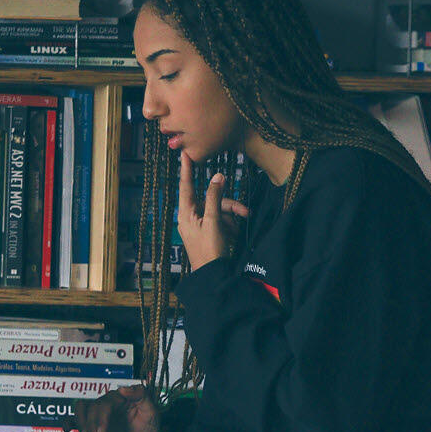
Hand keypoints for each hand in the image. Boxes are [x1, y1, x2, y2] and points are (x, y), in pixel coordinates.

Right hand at [74, 385, 169, 431]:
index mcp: (121, 398)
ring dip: (82, 423)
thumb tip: (123, 388)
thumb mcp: (152, 412)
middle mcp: (109, 403)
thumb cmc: (150, 430)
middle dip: (92, 424)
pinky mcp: (93, 424)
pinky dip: (71, 422)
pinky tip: (71, 431)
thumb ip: (142, 396)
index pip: (106, 402)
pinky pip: (77, 418)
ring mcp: (100, 414)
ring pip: (82, 409)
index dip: (101, 416)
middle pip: (93, 407)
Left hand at [175, 152, 249, 269]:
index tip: (185, 154)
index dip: (186, 169)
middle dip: (229, 205)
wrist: (214, 277)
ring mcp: (201, 225)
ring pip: (219, 210)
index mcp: (186, 213)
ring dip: (232, 217)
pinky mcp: (209, 232)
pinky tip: (234, 236)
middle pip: (211, 200)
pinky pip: (221, 221)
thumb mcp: (213, 222)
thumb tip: (217, 177)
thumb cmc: (210, 250)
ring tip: (239, 229)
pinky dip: (230, 226)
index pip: (186, 186)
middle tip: (245, 211)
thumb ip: (215, 198)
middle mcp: (191, 217)